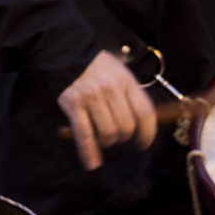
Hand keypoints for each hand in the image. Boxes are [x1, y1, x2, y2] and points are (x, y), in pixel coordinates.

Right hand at [56, 50, 156, 171]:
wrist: (67, 51)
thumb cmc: (96, 66)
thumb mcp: (119, 73)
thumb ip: (130, 94)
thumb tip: (142, 123)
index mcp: (126, 81)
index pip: (145, 112)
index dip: (148, 133)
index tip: (144, 143)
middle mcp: (111, 90)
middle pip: (126, 126)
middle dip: (124, 138)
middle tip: (118, 137)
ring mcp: (91, 98)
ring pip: (108, 133)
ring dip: (107, 142)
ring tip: (103, 138)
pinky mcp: (73, 105)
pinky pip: (84, 134)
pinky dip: (88, 152)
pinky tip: (91, 163)